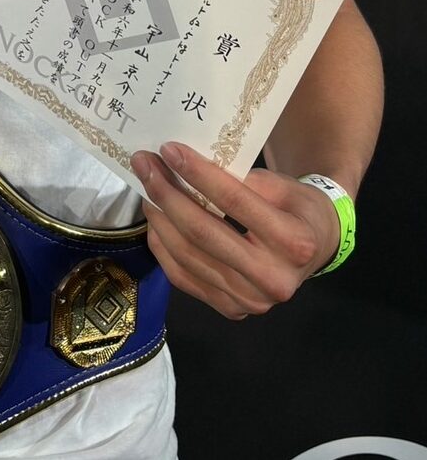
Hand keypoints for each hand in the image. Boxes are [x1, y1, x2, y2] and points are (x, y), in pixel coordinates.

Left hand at [130, 142, 341, 319]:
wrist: (315, 249)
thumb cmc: (298, 209)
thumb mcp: (283, 184)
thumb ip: (243, 178)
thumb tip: (188, 165)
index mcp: (293, 241)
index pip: (235, 202)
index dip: (198, 174)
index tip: (169, 150)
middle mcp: (273, 279)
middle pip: (203, 233)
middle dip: (167, 194)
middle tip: (144, 164)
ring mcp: (250, 301)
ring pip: (188, 256)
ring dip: (159, 217)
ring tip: (146, 185)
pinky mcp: (230, 309)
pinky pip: (184, 276)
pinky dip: (163, 245)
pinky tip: (155, 218)